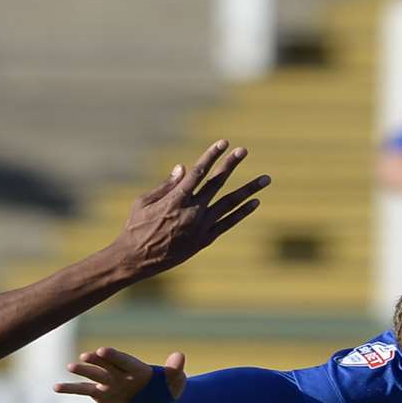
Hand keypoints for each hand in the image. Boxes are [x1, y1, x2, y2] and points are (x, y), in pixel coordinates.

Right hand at [54, 348, 187, 402]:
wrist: (158, 399)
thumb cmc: (169, 387)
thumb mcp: (176, 381)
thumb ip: (175, 369)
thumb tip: (180, 356)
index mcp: (136, 368)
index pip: (124, 360)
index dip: (114, 356)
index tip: (103, 350)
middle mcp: (120, 372)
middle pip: (106, 365)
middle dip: (97, 361)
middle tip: (86, 356)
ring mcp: (109, 382)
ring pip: (93, 375)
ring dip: (82, 371)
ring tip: (70, 366)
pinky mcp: (101, 393)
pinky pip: (84, 390)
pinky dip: (71, 388)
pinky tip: (56, 387)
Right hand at [111, 141, 268, 276]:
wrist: (136, 259)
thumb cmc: (135, 227)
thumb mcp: (144, 201)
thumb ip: (166, 185)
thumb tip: (183, 167)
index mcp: (175, 199)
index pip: (198, 172)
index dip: (211, 155)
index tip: (224, 143)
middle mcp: (192, 211)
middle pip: (217, 183)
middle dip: (231, 164)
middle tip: (244, 150)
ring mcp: (200, 227)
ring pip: (230, 204)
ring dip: (249, 190)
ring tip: (266, 179)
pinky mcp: (204, 240)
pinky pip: (227, 224)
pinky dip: (242, 213)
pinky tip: (255, 202)